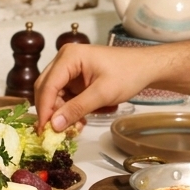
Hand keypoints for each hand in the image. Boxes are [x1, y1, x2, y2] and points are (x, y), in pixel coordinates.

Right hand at [34, 44, 155, 130]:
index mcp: (69, 56)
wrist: (145, 69)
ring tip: (75, 127)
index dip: (44, 109)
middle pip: (46, 89)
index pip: (48, 85)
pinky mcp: (74, 80)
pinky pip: (64, 97)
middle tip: (54, 133)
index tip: (44, 130)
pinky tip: (80, 121)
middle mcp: (64, 60)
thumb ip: (77, 109)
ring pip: (54, 96)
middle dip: (51, 111)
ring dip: (61, 113)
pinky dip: (69, 111)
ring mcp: (68, 70)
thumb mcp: (102, 94)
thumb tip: (54, 125)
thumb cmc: (128, 74)